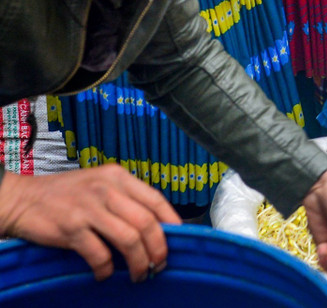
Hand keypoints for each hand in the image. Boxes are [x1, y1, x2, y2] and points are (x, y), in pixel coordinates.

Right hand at [0, 165, 180, 281]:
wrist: (23, 198)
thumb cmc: (66, 194)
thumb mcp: (100, 184)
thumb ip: (124, 199)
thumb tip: (152, 225)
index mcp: (118, 177)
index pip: (155, 199)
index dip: (171, 221)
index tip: (179, 239)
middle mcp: (107, 190)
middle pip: (147, 222)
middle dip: (158, 248)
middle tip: (159, 264)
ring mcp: (89, 209)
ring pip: (129, 239)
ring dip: (138, 262)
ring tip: (138, 274)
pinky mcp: (71, 228)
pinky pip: (99, 254)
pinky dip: (106, 269)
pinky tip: (104, 274)